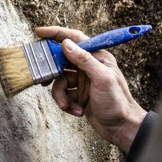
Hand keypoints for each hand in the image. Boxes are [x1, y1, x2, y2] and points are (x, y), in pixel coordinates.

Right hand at [35, 26, 146, 152]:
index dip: (56, 34)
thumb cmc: (118, 102)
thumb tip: (66, 44)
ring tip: (67, 105)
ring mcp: (83, 80)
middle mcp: (89, 66)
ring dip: (60, 94)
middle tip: (43, 77)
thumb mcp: (102, 78)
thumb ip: (84, 60)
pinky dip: (67, 103)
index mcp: (97, 56)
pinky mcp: (78, 94)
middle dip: (52, 70)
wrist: (122, 128)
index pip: (74, 39)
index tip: (39, 32)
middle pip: (62, 59)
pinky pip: (63, 94)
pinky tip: (77, 111)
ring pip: (60, 80)